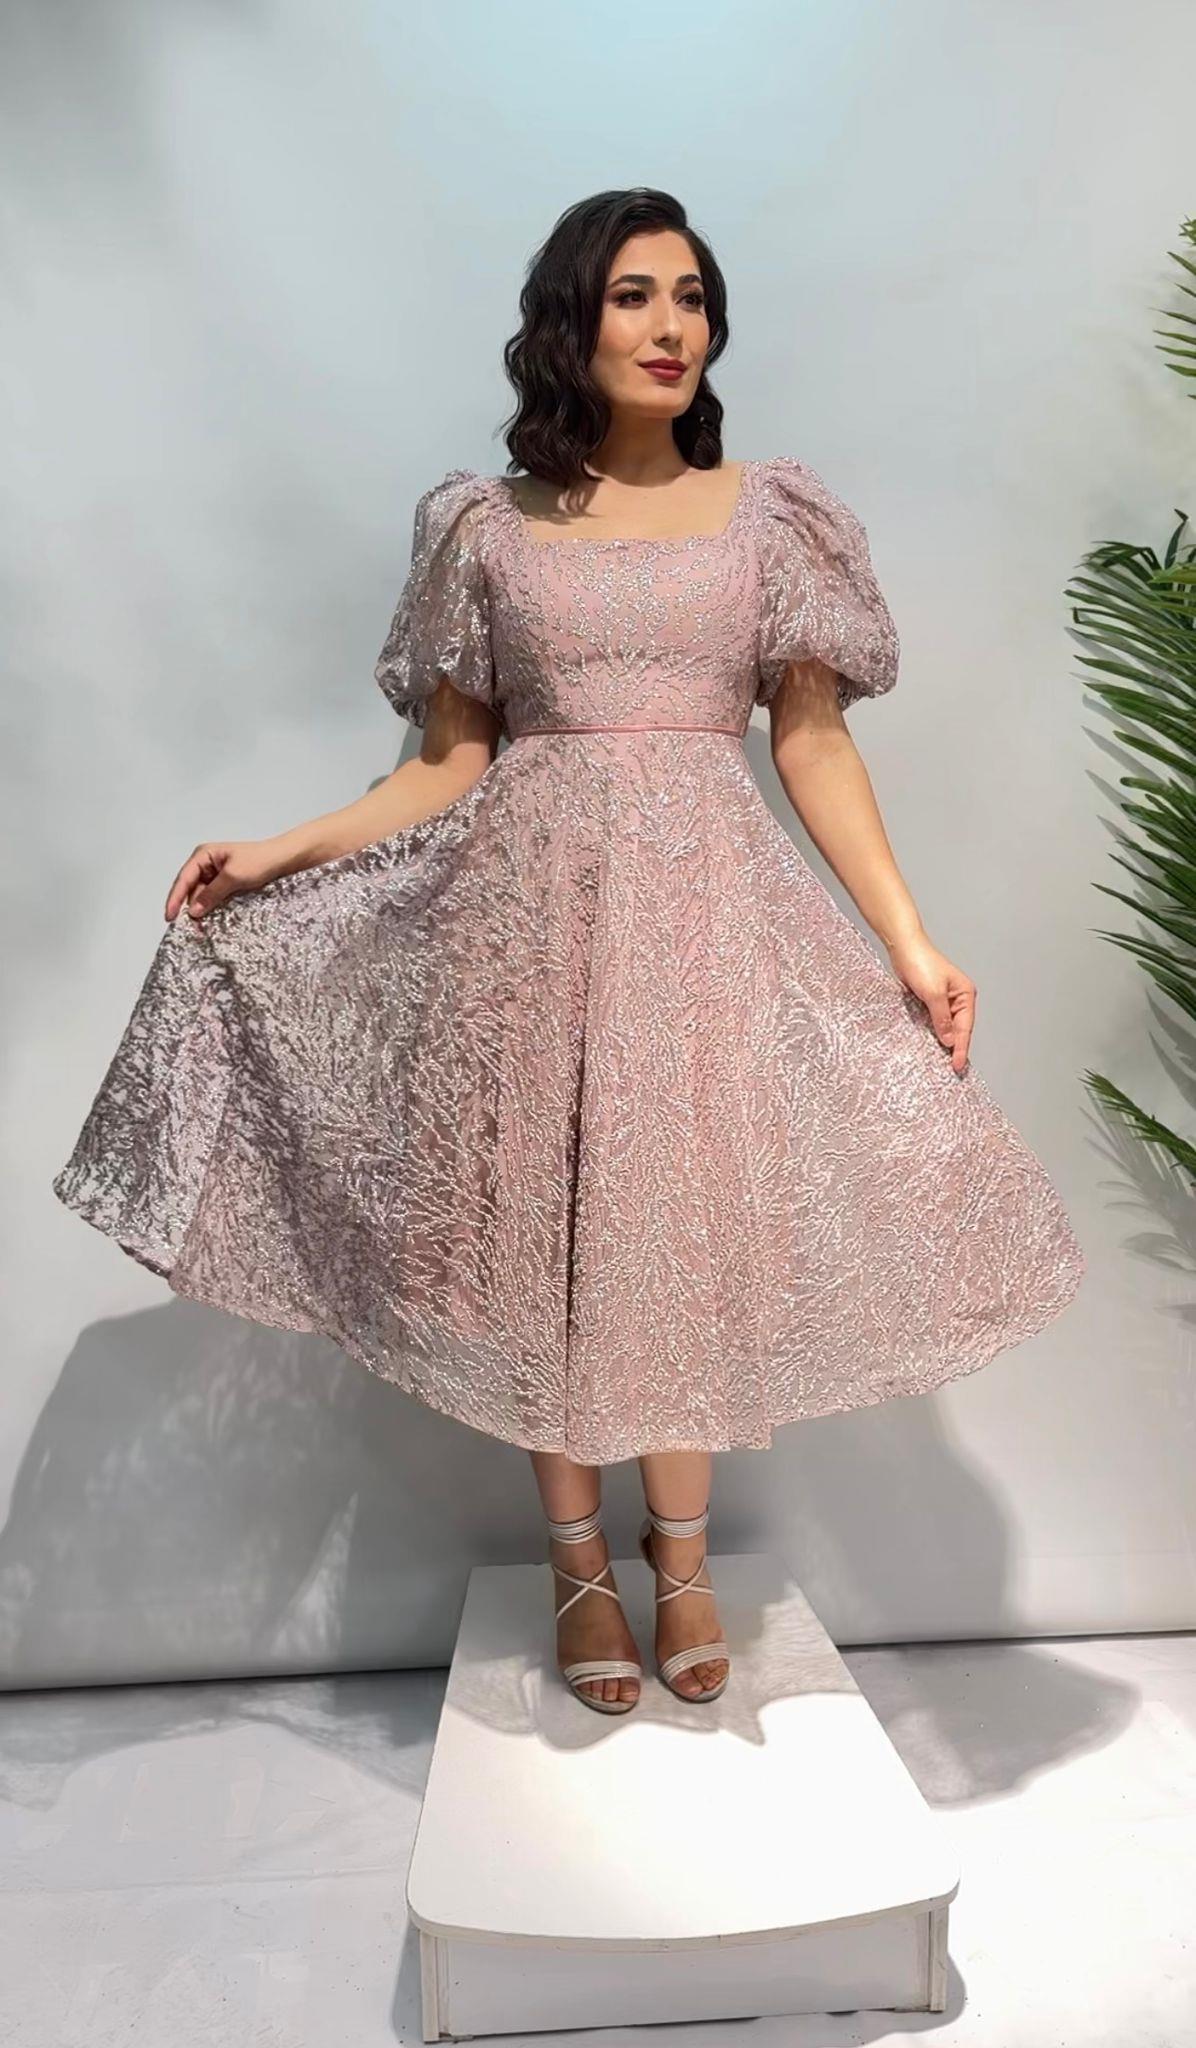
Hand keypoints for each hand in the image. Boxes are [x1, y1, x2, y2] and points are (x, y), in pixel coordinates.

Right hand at [165, 839, 281, 922]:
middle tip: (190, 929)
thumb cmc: (259, 861)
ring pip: (201, 896)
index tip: (169, 916)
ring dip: (201, 911)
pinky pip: (213, 898)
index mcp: (203, 855)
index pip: (184, 879)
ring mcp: (215, 874)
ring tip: (202, 929)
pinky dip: (211, 909)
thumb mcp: (234, 877)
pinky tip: (211, 921)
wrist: (283, 860)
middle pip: (190, 889)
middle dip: (189, 908)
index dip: (175, 899)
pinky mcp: (225, 884)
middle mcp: (206, 864)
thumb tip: (194, 911)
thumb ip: (212, 893)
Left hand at [884, 929, 974, 1073]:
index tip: (957, 1065)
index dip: (961, 1047)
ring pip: (946, 1026)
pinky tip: (931, 1042)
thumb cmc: (921, 963)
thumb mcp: (933, 994)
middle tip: (952, 1068)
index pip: (965, 1027)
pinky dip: (934, 1031)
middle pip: (959, 1028)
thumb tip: (948, 1040)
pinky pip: (935, 1020)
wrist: (904, 948)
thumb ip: (941, 1018)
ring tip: (943, 1060)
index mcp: (965, 994)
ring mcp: (944, 999)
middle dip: (955, 1046)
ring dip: (944, 1040)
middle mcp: (958, 998)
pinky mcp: (930, 999)